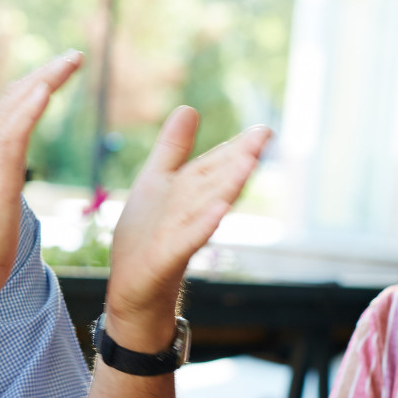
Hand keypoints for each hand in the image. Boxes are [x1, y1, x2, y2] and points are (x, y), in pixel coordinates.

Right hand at [0, 51, 83, 303]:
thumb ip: (1, 186)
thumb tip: (10, 184)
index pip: (10, 111)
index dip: (35, 87)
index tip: (59, 72)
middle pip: (13, 99)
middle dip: (45, 73)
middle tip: (75, 56)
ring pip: (14, 109)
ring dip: (44, 80)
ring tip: (71, 61)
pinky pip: (12, 136)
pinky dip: (28, 108)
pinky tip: (46, 89)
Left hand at [105, 107, 271, 349]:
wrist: (132, 289)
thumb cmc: (146, 237)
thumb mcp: (156, 182)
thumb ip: (173, 148)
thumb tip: (189, 107)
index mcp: (188, 193)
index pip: (215, 166)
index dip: (237, 148)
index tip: (264, 130)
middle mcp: (191, 213)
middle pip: (217, 183)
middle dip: (238, 160)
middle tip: (265, 137)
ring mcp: (180, 236)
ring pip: (207, 207)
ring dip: (227, 186)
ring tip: (247, 163)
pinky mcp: (165, 258)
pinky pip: (187, 240)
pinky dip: (203, 226)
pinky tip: (218, 211)